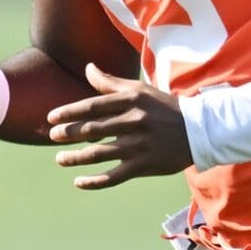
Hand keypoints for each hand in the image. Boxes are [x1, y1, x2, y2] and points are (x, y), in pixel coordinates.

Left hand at [47, 63, 190, 189]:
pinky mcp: (143, 166)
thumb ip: (111, 82)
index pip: (94, 106)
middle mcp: (133, 122)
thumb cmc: (164, 107)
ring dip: (75, 158)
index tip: (51, 118)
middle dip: (69, 133)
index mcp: (131, 101)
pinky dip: (94, 181)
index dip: (70, 112)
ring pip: (99, 154)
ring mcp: (138, 146)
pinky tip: (79, 182)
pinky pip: (113, 177)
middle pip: (93, 129)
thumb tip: (88, 68)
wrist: (199, 131)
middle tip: (52, 136)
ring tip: (60, 159)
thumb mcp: (140, 90)